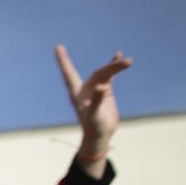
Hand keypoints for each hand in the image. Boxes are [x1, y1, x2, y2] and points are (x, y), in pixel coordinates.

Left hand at [55, 44, 130, 168]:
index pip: (68, 73)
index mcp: (77, 93)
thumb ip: (97, 100)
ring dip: (116, 67)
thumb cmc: (93, 128)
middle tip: (126, 63)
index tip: (57, 47)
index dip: (63, 60)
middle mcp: (85, 89)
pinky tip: (120, 58)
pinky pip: (110, 76)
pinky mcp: (105, 93)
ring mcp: (96, 90)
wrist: (99, 137)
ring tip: (128, 62)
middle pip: (98, 73)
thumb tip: (102, 87)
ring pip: (106, 74)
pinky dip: (115, 68)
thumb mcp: (95, 115)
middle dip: (111, 67)